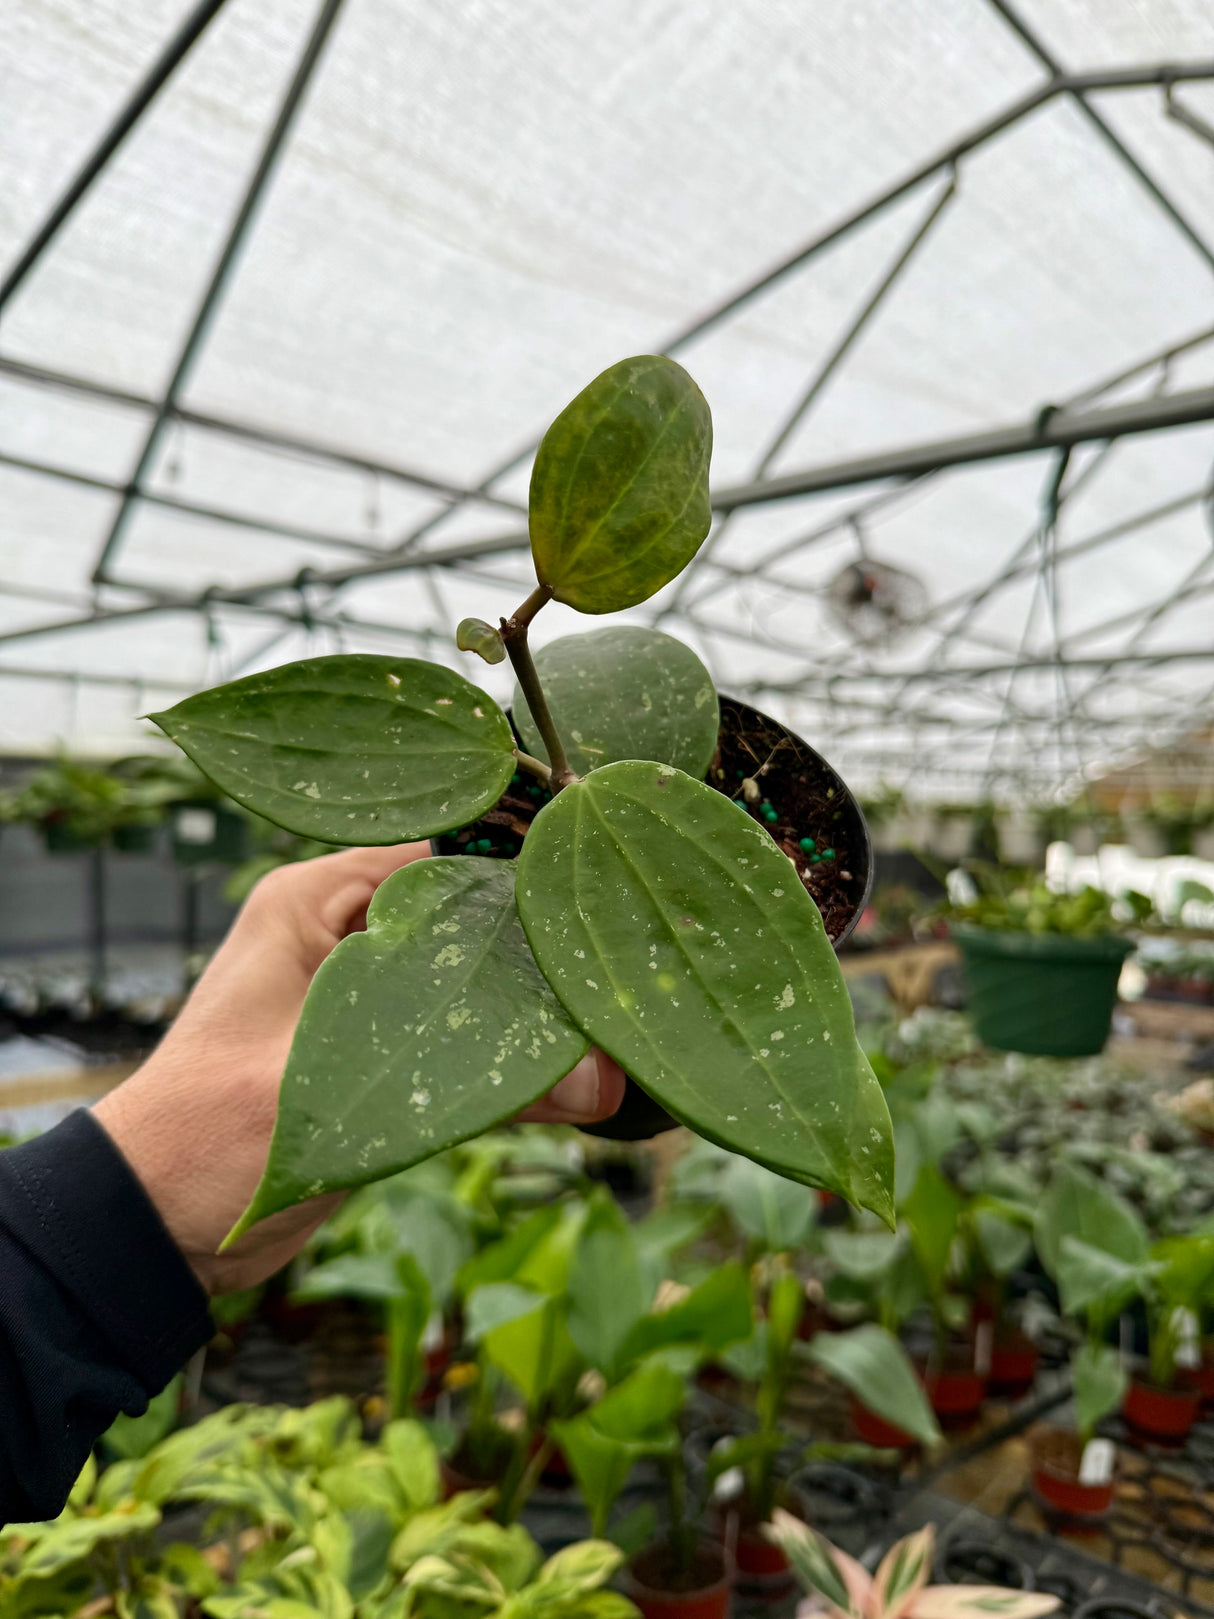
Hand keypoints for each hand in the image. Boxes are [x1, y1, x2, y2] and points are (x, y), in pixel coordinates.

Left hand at [93, 843, 624, 1293]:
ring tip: (613, 1042)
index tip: (595, 907)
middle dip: (539, 958)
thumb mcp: (333, 1092)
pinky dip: (510, 1062)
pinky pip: (460, 1042)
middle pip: (467, 921)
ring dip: (533, 1016)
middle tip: (620, 982)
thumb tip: (599, 1078)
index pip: (440, 852)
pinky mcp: (377, 1058)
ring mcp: (362, 998)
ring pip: (471, 985)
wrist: (153, 1231)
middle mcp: (343, 935)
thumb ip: (469, 1080)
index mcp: (314, 900)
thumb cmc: (207, 1137)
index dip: (518, 875)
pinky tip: (575, 1085)